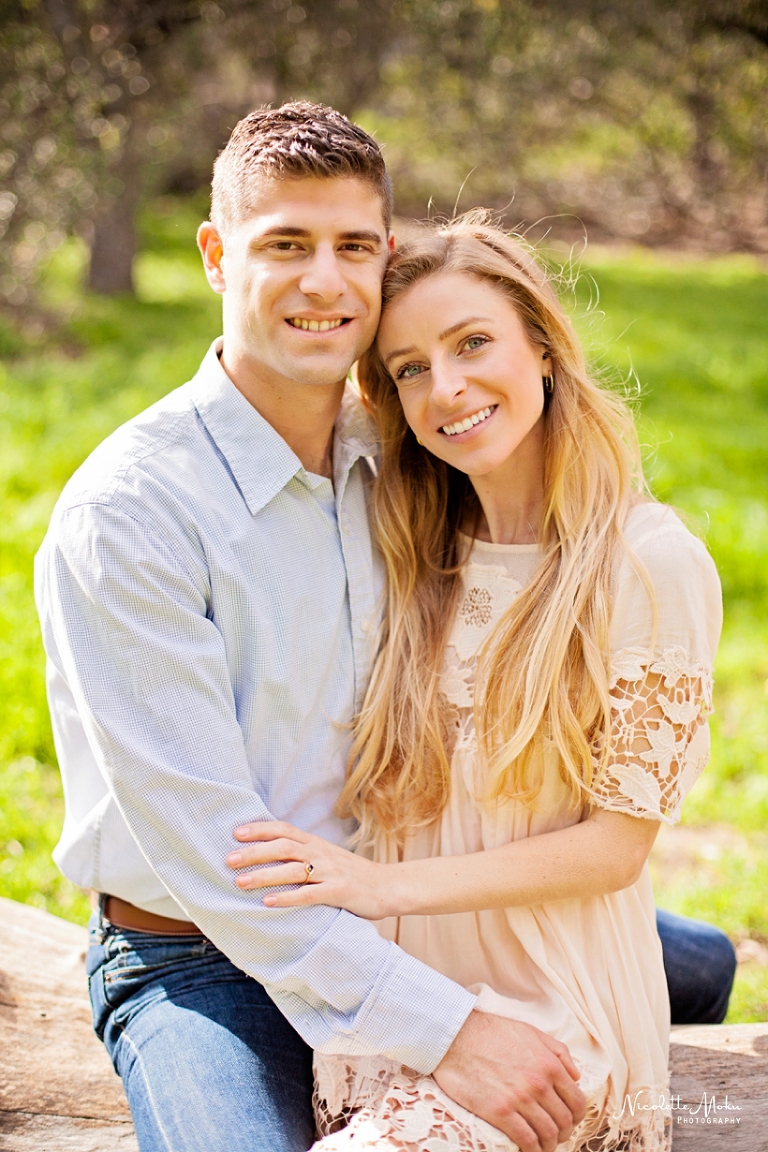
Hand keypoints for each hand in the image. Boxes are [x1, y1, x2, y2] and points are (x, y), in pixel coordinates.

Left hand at [226, 820, 392, 919]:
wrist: (389, 886)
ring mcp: (331, 872)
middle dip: (254, 852)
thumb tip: (269, 857)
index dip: (260, 829)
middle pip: (283, 847)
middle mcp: (321, 854)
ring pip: (292, 870)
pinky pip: (309, 894)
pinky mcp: (340, 892)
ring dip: (264, 875)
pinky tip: (268, 903)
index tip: (235, 833)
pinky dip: (287, 898)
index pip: (284, 830)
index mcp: (316, 844)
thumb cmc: (353, 875)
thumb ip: (304, 856)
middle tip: (228, 859)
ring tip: (240, 882)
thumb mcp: (327, 859)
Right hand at [433, 1011, 586, 1151]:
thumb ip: (558, 1052)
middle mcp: (539, 1083)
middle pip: (564, 1121)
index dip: (575, 1117)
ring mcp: (520, 1098)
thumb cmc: (492, 1032)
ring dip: (548, 1145)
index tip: (568, 1122)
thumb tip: (575, 1076)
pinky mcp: (500, 1111)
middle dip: (563, 1134)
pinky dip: (532, 1150)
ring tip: (541, 1146)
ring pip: (548, 1134)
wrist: (456, 1035)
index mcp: (549, 1064)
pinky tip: (527, 1149)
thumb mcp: (531, 1033)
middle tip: (554, 1137)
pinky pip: (526, 1140)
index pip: (576, 1102)